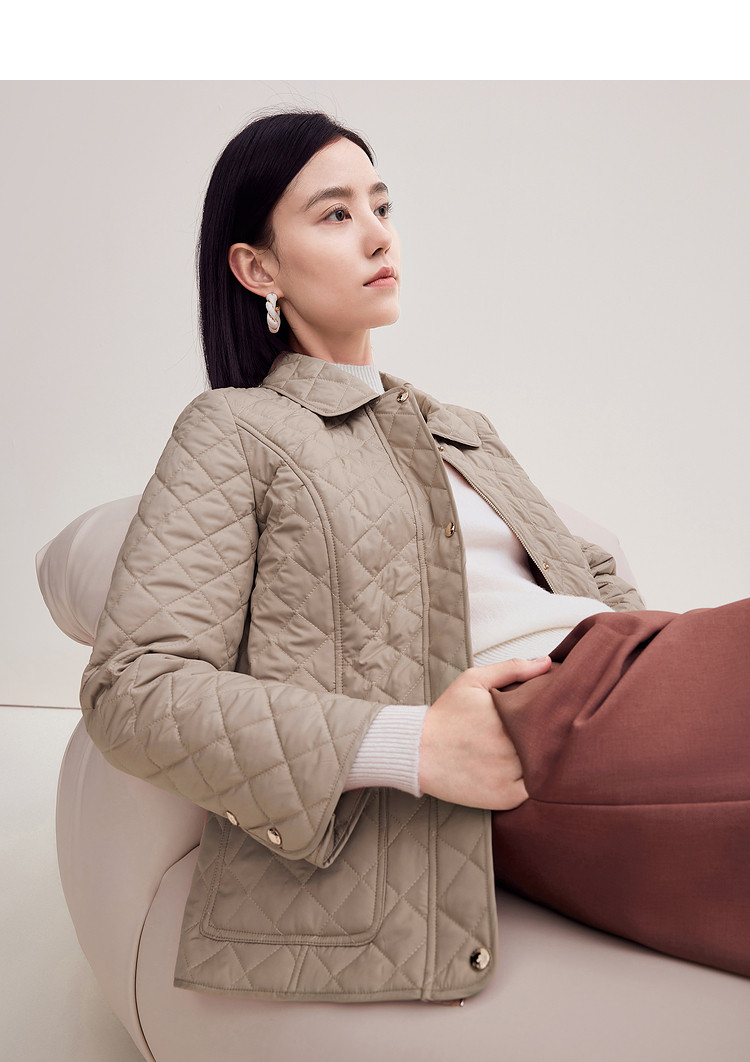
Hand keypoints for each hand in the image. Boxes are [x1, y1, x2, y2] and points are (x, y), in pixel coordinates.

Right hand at [418, 657, 551, 809]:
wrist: (417, 750)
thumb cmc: (446, 715)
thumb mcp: (474, 680)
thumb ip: (512, 668)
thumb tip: (547, 663)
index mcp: (509, 716)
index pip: (550, 716)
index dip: (554, 716)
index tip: (552, 715)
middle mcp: (512, 747)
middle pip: (549, 744)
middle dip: (551, 738)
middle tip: (547, 735)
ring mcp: (510, 775)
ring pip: (544, 769)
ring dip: (544, 762)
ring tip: (536, 754)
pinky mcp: (505, 797)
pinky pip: (533, 792)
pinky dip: (533, 784)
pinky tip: (522, 773)